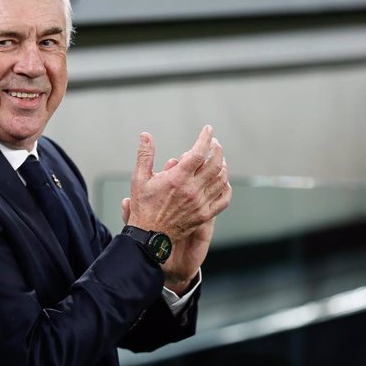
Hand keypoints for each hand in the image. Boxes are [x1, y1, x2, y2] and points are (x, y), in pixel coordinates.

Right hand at [123, 127, 230, 293]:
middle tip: (214, 142)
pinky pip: (223, 199)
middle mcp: (192, 190)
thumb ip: (145, 155)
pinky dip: (226, 187)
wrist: (149, 236)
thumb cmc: (143, 206)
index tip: (208, 129)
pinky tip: (223, 180)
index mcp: (177, 179)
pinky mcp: (205, 215)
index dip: (205, 138)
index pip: (198, 152)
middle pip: (215, 164)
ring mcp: (200, 203)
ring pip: (221, 179)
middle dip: (217, 149)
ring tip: (219, 158)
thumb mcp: (139, 178)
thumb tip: (146, 135)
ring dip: (223, 165)